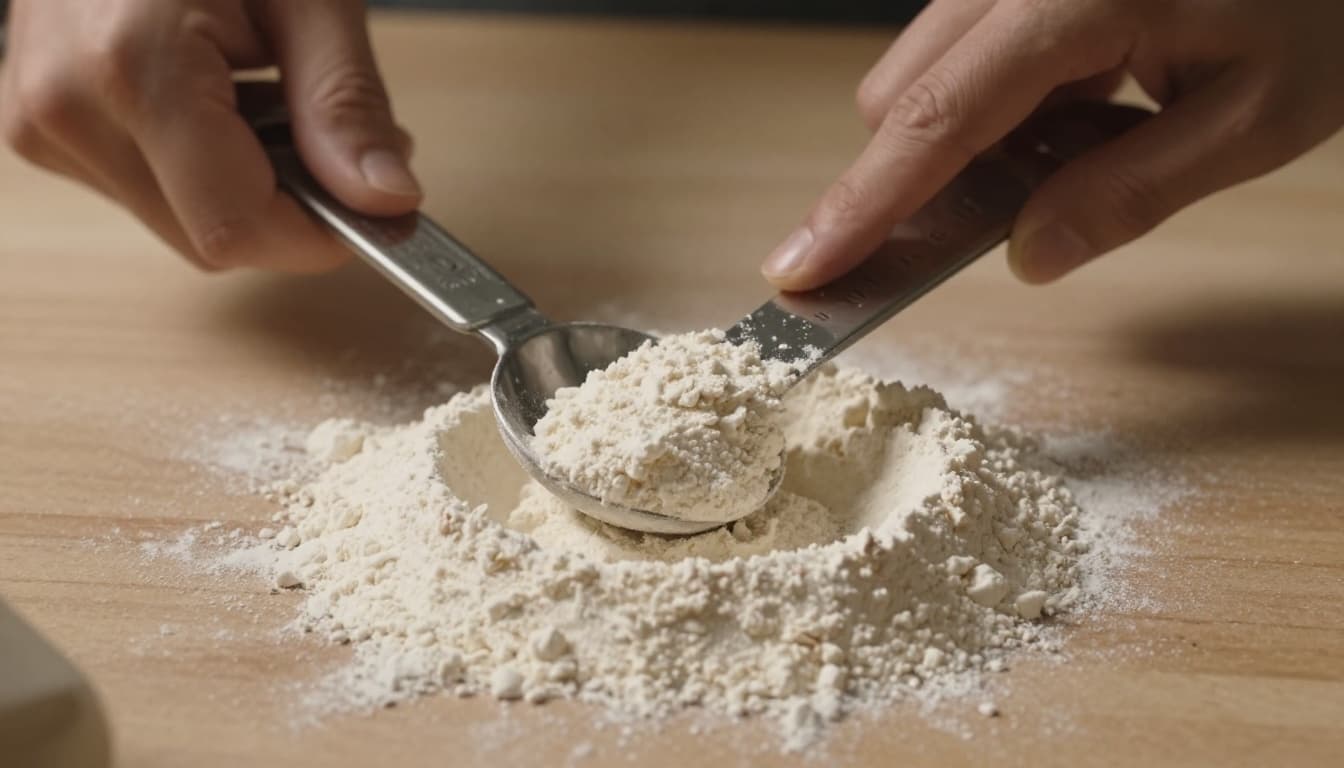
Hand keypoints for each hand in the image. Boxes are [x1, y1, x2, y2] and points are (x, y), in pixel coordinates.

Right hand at [0, 0, 418, 271]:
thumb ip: (345, 104)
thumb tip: (386, 201)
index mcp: (130, 64)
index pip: (235, 227)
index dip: (318, 236)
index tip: (378, 207)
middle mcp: (65, 106)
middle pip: (210, 236)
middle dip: (293, 208)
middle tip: (340, 136)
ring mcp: (39, 121)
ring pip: (182, 222)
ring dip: (251, 188)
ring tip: (275, 95)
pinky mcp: (38, 127)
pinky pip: (148, 191)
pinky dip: (205, 168)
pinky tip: (224, 99)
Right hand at [761, 0, 1343, 288]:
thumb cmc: (1323, 2)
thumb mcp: (1259, 116)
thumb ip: (1133, 192)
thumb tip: (1029, 258)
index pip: (937, 120)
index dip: (862, 206)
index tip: (799, 269)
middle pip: (901, 90)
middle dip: (922, 172)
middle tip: (1024, 210)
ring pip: (925, 66)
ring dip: (968, 133)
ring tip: (1090, 134)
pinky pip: (966, 43)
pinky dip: (999, 96)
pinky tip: (1088, 96)